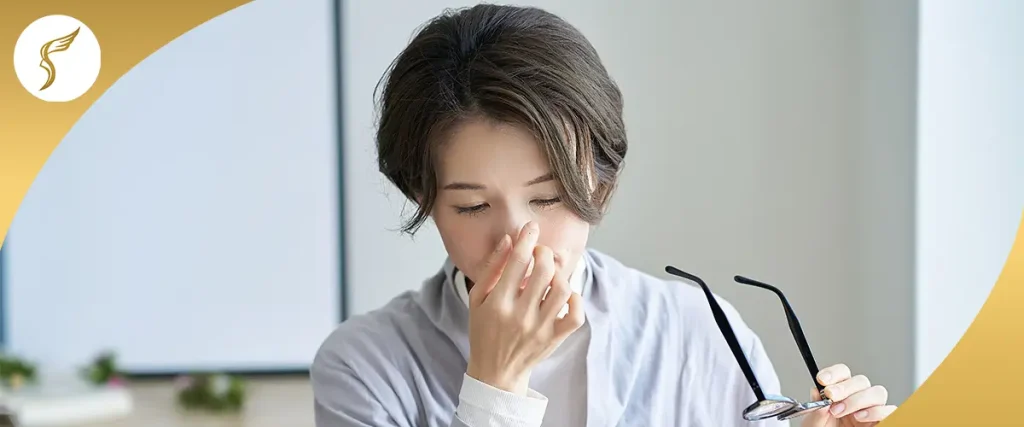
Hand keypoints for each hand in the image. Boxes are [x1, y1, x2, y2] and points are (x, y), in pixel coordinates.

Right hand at [465, 221, 585, 394]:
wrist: (495, 372)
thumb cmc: (484, 331)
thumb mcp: (477, 299)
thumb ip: (492, 267)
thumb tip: (509, 240)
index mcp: (498, 303)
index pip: (518, 261)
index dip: (527, 238)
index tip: (531, 228)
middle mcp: (520, 315)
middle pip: (544, 271)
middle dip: (544, 253)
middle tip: (540, 253)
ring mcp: (540, 328)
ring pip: (562, 289)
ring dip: (559, 274)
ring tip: (550, 275)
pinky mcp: (554, 339)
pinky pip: (575, 315)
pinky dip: (575, 299)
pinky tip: (564, 295)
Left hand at [800, 364, 896, 426]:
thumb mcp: (815, 422)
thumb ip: (816, 409)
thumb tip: (816, 392)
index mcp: (841, 394)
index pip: (843, 373)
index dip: (833, 373)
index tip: (822, 380)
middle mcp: (858, 398)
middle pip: (861, 381)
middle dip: (845, 387)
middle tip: (831, 396)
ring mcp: (872, 409)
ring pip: (877, 392)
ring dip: (859, 400)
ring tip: (841, 411)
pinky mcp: (882, 420)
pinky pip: (890, 410)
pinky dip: (877, 412)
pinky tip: (860, 417)